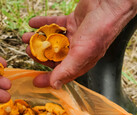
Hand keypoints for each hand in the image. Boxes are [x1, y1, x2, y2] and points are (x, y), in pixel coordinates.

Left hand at [22, 0, 136, 88]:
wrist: (110, 3)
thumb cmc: (101, 29)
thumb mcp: (82, 53)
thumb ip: (67, 69)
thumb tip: (55, 85)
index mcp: (81, 61)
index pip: (62, 74)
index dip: (48, 78)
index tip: (35, 81)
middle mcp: (77, 50)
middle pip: (54, 56)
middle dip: (39, 54)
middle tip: (27, 50)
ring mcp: (75, 35)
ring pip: (52, 40)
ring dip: (38, 39)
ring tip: (26, 37)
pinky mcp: (72, 21)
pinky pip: (55, 24)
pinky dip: (43, 23)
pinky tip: (33, 23)